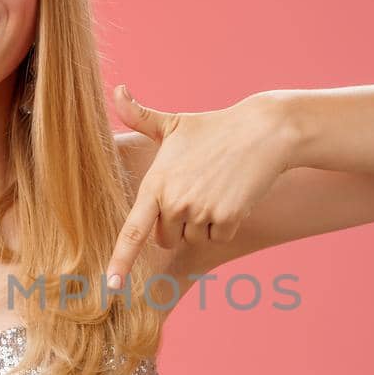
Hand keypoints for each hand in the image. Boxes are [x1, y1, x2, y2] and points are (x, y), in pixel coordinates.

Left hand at [104, 86, 290, 288]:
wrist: (262, 132)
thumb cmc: (213, 128)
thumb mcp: (173, 122)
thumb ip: (139, 116)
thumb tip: (117, 90)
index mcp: (155, 184)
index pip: (132, 231)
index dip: (120, 260)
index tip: (111, 285)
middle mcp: (174, 202)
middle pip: (165, 238)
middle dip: (176, 224)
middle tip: (194, 192)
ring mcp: (201, 212)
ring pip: (194, 239)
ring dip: (204, 223)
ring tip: (215, 188)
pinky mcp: (227, 219)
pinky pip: (218, 238)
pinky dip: (226, 224)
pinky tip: (232, 196)